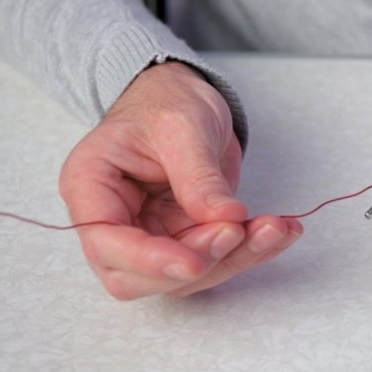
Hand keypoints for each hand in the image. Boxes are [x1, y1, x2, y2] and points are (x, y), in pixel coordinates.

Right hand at [59, 61, 301, 299]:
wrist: (183, 96)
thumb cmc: (166, 102)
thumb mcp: (183, 127)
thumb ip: (198, 176)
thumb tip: (226, 219)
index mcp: (90, 186)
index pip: (105, 243)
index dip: (148, 261)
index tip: (194, 261)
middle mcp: (113, 220)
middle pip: (140, 275)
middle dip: (197, 261)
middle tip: (239, 231)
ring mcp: (149, 234)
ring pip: (185, 275)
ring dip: (234, 258)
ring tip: (274, 227)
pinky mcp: (184, 238)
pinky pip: (216, 259)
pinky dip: (251, 250)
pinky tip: (281, 232)